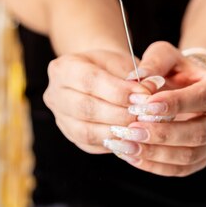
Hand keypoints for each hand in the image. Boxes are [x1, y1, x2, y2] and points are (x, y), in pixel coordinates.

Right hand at [43, 49, 159, 153]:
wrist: (100, 75)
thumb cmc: (112, 67)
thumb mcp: (122, 62)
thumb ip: (135, 75)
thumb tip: (151, 89)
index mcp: (63, 67)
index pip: (89, 80)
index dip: (118, 91)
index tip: (144, 96)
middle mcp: (54, 93)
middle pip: (85, 108)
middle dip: (119, 114)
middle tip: (145, 115)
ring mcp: (59, 117)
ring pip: (85, 131)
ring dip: (116, 132)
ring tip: (141, 128)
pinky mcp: (70, 135)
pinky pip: (90, 144)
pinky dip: (112, 143)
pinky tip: (131, 139)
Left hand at [102, 41, 205, 175]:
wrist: (186, 86)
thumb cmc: (175, 69)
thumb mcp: (166, 55)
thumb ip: (154, 62)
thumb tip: (138, 79)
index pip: (203, 98)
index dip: (176, 103)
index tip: (146, 105)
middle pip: (200, 133)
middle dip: (164, 133)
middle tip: (132, 129)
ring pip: (191, 156)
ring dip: (157, 153)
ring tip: (127, 145)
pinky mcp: (202, 159)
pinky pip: (181, 170)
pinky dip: (156, 166)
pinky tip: (133, 156)